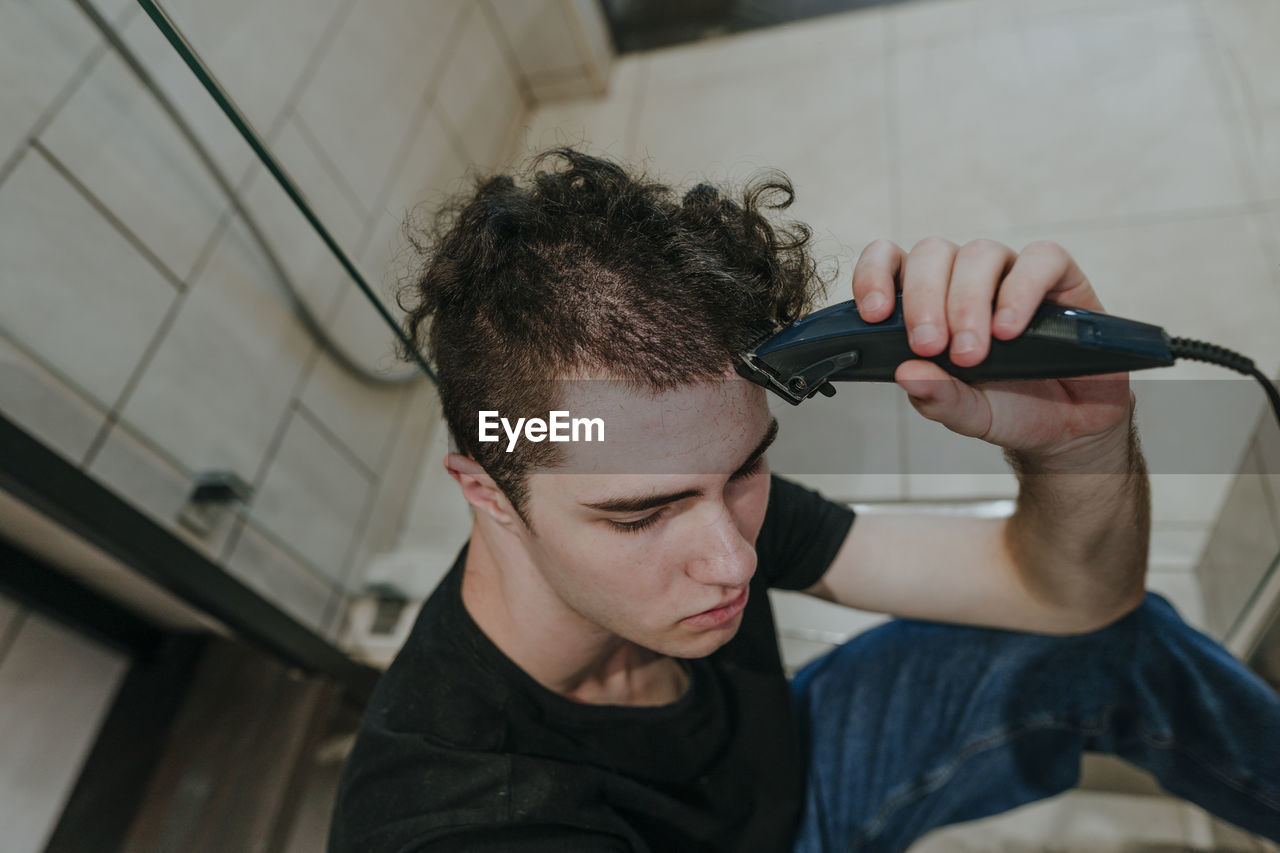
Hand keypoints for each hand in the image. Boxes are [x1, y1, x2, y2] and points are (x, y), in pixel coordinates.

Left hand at [851, 238, 1133, 459]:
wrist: (1070, 422)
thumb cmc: (1009, 406)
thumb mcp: (968, 413)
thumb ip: (937, 398)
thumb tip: (907, 373)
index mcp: (926, 301)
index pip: (889, 262)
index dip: (874, 275)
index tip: (874, 314)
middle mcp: (962, 278)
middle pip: (931, 253)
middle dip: (923, 300)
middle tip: (930, 346)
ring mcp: (1009, 272)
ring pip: (979, 253)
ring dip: (968, 301)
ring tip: (973, 352)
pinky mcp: (1058, 275)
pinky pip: (1040, 259)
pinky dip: (1021, 290)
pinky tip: (1010, 329)